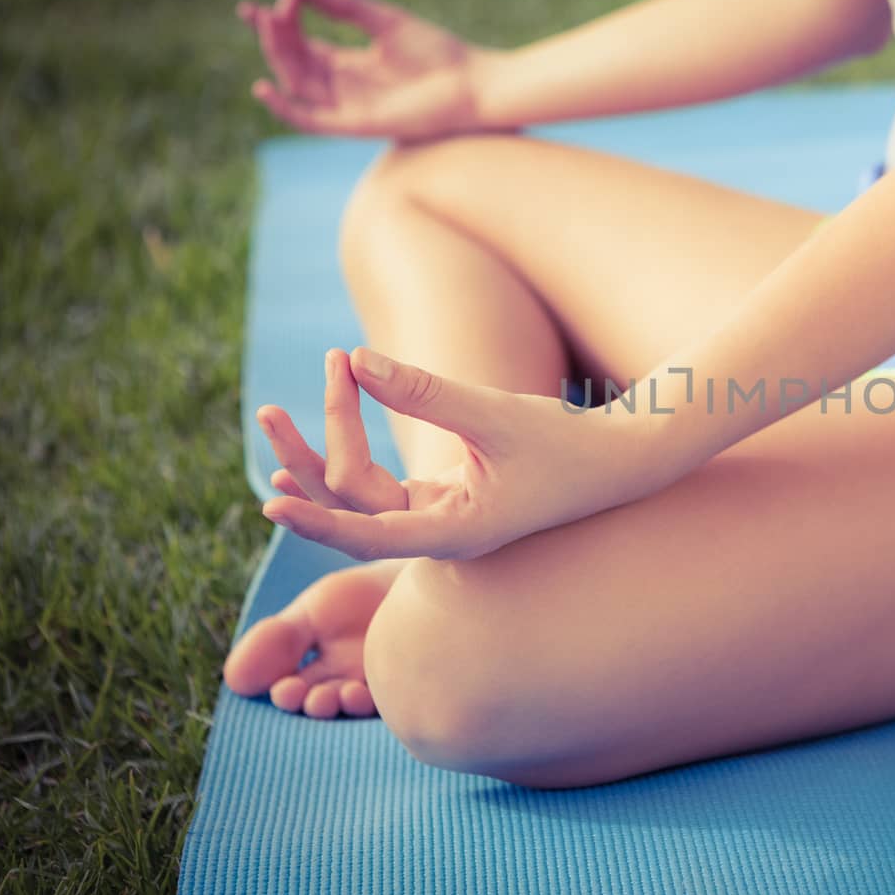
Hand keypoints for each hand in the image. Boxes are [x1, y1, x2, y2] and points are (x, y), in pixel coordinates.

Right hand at [237, 0, 498, 139]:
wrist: (472, 85)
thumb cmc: (438, 53)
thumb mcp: (383, 21)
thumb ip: (343, 5)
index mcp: (351, 64)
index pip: (302, 45)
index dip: (278, 24)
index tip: (261, 3)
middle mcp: (345, 87)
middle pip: (294, 63)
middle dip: (273, 37)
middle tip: (260, 12)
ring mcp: (349, 107)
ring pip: (298, 86)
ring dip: (278, 58)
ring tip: (268, 27)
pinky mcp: (356, 125)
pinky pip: (312, 122)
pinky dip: (286, 109)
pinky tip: (264, 86)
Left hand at [256, 347, 675, 560]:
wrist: (626, 458)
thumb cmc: (573, 444)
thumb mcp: (498, 414)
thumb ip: (426, 390)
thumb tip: (356, 360)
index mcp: (454, 531)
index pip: (365, 533)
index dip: (314, 518)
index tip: (270, 500)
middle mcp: (440, 531)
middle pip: (351, 506)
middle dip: (308, 458)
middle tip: (267, 412)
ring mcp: (444, 515)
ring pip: (362, 490)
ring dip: (329, 442)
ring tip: (286, 401)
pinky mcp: (452, 495)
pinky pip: (385, 475)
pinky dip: (359, 437)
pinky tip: (344, 392)